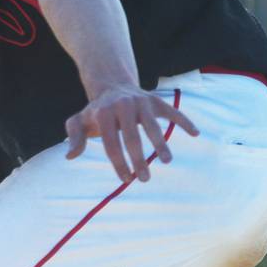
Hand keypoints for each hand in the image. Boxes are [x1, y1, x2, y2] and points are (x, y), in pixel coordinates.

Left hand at [65, 83, 198, 182]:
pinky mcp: (156, 100)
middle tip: (144, 179)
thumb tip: (70, 156)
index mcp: (103, 113)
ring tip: (167, 161)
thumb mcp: (78, 122)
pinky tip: (196, 133)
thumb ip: (74, 137)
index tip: (126, 179)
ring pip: (153, 126)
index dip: (118, 163)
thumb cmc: (95, 112)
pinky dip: (185, 121)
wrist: (112, 86)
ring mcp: (141, 102)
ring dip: (161, 144)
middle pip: (132, 137)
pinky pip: (172, 111)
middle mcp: (123, 106)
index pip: (111, 143)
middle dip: (139, 160)